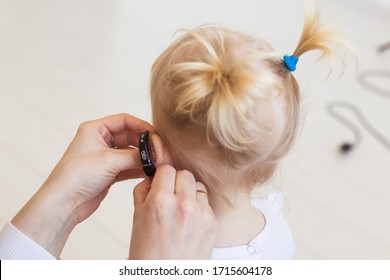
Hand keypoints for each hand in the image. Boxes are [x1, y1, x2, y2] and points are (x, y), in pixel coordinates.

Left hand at [12, 113, 152, 257]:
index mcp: (95, 129)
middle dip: (145, 144)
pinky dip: (139, 169)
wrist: (64, 203)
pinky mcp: (109, 173)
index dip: (141, 126)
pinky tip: (150, 172)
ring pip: (131, 153)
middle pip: (130, 137)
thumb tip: (156, 155)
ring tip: (158, 163)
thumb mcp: (109, 160)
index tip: (156, 134)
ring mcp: (105, 157)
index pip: (124, 120)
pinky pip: (129, 166)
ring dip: (144, 158)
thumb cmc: (77, 175)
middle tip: (160, 151)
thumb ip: (135, 156)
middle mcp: (100, 141)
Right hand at [129, 165, 217, 258]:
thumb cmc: (148, 254)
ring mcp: (201, 214)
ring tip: (180, 208)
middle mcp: (183, 205)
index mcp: (160, 202)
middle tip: (170, 194)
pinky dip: (198, 206)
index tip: (160, 182)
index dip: (161, 176)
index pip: (166, 169)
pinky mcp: (213, 223)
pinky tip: (189, 220)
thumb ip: (143, 192)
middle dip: (175, 181)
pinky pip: (206, 202)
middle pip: (184, 173)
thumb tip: (152, 177)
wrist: (166, 278)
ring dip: (189, 192)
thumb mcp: (137, 218)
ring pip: (198, 186)